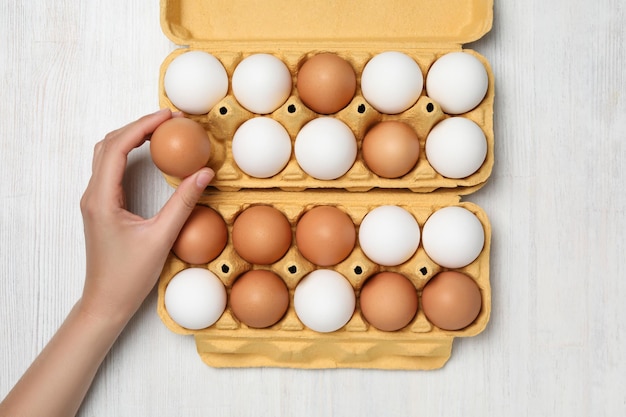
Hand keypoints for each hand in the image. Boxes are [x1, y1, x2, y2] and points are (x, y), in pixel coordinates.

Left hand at [79, 109, 213, 323]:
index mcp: (102, 198)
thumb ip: (184, 203)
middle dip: (137, 126)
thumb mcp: (162, 237)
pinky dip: (126, 153)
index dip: (143, 126)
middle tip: (168, 120)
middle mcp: (93, 194)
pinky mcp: (100, 207)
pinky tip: (146, 155)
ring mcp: (94, 200)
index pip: (118, 147)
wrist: (106, 301)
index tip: (168, 116)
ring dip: (130, 137)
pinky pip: (109, 168)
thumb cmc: (129, 276)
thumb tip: (204, 174)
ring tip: (159, 131)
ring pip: (106, 154)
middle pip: (109, 144)